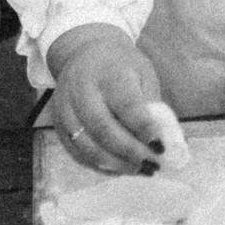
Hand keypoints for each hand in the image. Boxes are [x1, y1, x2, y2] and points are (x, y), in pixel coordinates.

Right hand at [46, 24, 168, 174]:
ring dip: (117, 164)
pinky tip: (121, 167)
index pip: (125, 104)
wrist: (84, 54)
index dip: (143, 128)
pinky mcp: (58, 124)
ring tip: (141, 170)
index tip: (160, 147)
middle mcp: (81, 88)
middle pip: (102, 128)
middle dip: (129, 152)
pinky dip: (101, 166)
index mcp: (107, 71)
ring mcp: (65, 107)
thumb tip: (166, 143)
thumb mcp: (143, 73)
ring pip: (87, 145)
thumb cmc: (121, 66)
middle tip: (152, 165)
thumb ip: (152, 105)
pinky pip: (77, 153)